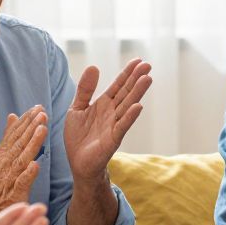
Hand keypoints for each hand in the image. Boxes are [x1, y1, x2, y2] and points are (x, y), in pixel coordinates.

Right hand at [0, 106, 46, 224]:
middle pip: (19, 142)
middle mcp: (5, 163)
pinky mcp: (14, 193)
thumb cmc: (0, 182)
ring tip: (42, 130)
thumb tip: (13, 115)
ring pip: (21, 158)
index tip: (37, 107)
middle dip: (31, 126)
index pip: (15, 134)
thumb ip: (9, 136)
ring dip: (32, 143)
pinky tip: (36, 165)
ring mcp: (9, 177)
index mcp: (3, 154)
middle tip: (42, 113)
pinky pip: (21, 182)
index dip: (26, 120)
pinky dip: (28, 173)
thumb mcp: (2, 156)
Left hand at [65, 60, 152, 179]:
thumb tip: (94, 66)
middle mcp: (112, 113)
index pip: (118, 85)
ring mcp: (114, 125)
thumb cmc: (79, 138)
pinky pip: (122, 126)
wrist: (78, 164)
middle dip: (136, 79)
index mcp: (104, 104)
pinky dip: (130, 117)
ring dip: (138, 93)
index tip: (138, 60)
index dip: (127, 73)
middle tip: (148, 65)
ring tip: (147, 79)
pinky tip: (138, 106)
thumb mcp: (76, 109)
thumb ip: (85, 90)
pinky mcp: (112, 139)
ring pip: (128, 106)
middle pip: (126, 92)